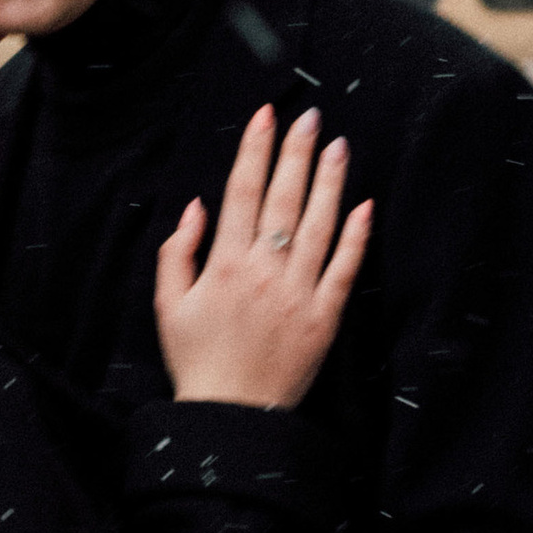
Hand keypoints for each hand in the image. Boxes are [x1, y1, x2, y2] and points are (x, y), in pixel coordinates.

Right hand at [153, 105, 372, 410]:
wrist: (231, 416)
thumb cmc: (196, 360)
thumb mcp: (168, 304)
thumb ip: (177, 252)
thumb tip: (195, 207)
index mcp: (224, 264)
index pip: (242, 193)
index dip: (254, 151)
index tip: (265, 117)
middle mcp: (263, 272)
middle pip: (283, 200)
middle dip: (296, 153)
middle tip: (310, 117)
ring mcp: (298, 293)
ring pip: (318, 226)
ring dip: (328, 182)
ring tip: (338, 146)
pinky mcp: (324, 318)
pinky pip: (343, 269)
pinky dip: (355, 237)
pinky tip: (363, 206)